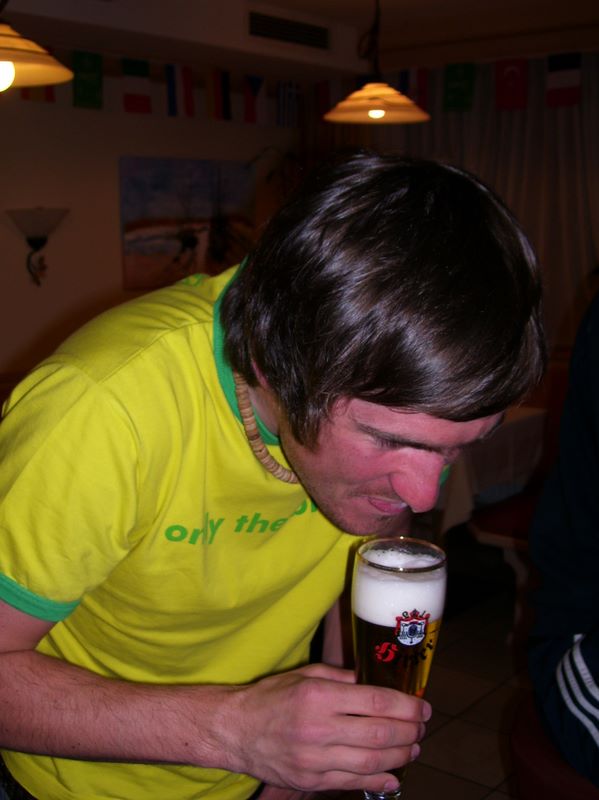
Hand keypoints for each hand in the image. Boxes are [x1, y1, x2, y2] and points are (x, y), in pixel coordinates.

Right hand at [223, 663, 429, 793]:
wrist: (237, 730)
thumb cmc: (272, 697)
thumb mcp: (306, 675)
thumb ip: (342, 678)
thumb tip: (375, 684)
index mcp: (319, 696)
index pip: (375, 701)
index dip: (406, 706)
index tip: (422, 707)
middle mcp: (318, 728)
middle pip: (378, 734)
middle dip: (409, 731)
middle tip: (422, 727)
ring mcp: (315, 758)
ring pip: (370, 762)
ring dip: (399, 756)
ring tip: (413, 748)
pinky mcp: (310, 780)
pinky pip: (352, 783)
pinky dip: (378, 781)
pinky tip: (394, 775)